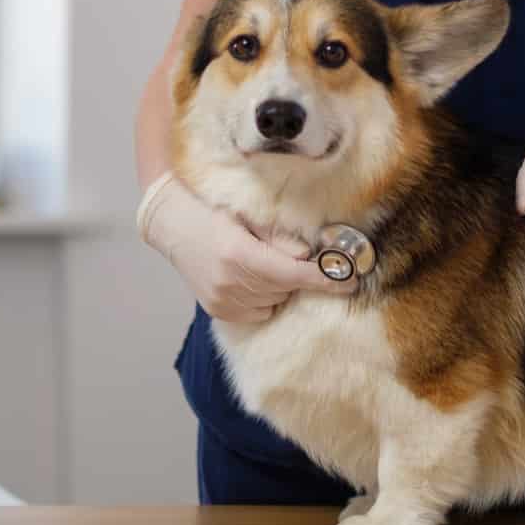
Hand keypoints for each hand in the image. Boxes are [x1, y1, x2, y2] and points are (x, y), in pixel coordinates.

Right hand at [137, 172, 355, 322]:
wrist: (173, 226)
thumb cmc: (214, 212)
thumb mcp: (248, 215)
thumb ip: (279, 236)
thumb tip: (309, 256)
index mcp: (238, 254)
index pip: (292, 273)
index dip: (324, 279)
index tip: (351, 281)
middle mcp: (229, 282)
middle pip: (286, 287)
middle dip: (301, 275)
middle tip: (301, 257)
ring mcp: (222, 301)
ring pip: (275, 301)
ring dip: (282, 286)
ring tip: (265, 262)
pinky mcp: (218, 311)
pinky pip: (259, 312)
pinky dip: (266, 298)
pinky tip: (254, 278)